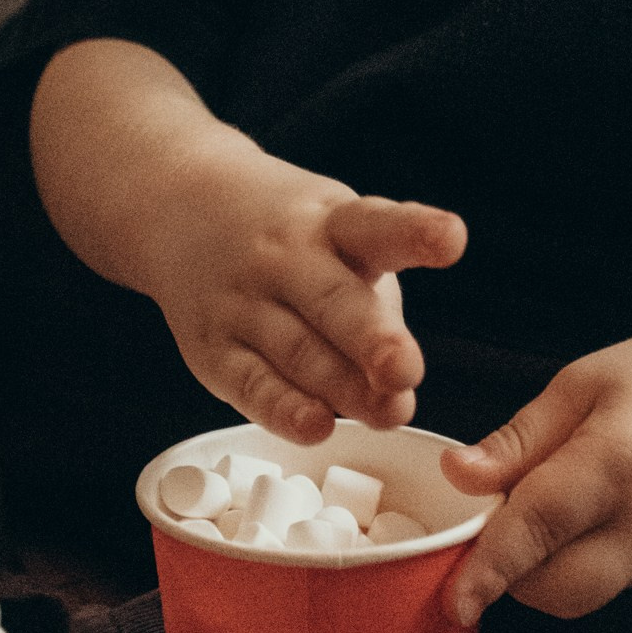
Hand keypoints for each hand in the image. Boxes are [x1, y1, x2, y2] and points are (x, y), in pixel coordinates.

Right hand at [141, 146, 465, 446]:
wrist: (181, 206)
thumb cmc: (291, 236)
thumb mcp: (342, 237)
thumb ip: (376, 306)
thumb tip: (397, 390)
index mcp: (331, 222)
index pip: (376, 224)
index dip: (416, 232)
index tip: (450, 238)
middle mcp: (284, 257)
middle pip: (333, 300)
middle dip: (373, 337)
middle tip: (405, 370)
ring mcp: (243, 300)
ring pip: (296, 350)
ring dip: (343, 388)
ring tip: (387, 411)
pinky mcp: (211, 346)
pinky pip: (249, 384)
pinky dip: (283, 410)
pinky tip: (316, 426)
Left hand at [443, 320, 631, 624]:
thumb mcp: (581, 384)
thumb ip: (518, 441)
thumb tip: (457, 476)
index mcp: (618, 459)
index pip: (538, 528)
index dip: (489, 568)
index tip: (454, 601)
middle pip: (557, 588)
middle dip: (510, 574)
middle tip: (495, 517)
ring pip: (580, 596)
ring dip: (541, 573)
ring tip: (541, 509)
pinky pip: (607, 584)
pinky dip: (574, 565)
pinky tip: (580, 518)